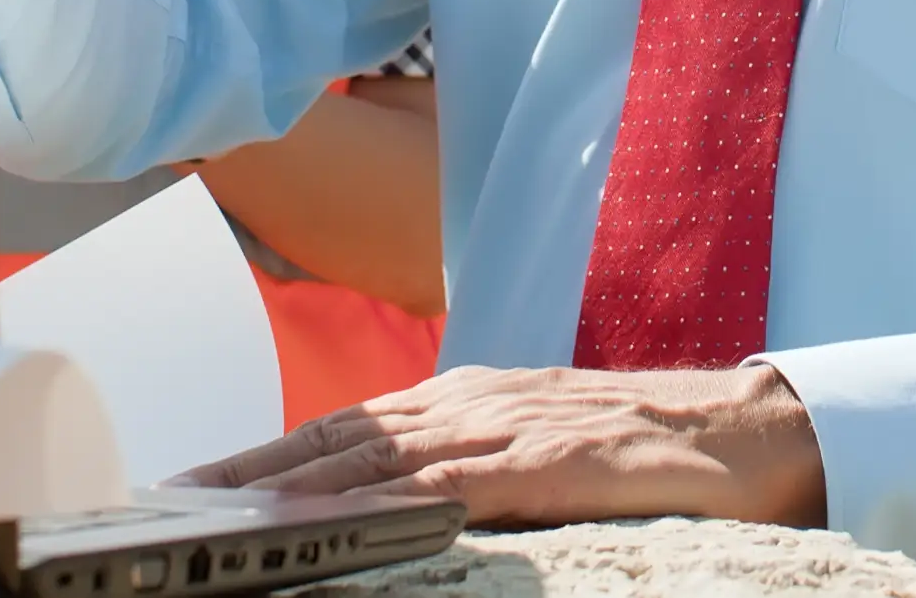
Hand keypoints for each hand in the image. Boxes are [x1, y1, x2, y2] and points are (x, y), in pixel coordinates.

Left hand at [184, 364, 823, 530]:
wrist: (747, 428)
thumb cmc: (642, 447)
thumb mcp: (537, 444)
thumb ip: (466, 465)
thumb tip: (386, 499)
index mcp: (466, 398)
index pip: (342, 428)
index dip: (261, 455)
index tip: (189, 485)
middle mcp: (472, 400)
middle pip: (336, 436)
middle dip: (249, 469)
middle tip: (168, 501)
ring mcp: (507, 426)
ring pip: (376, 454)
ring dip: (290, 484)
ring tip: (219, 512)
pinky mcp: (546, 461)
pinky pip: (448, 484)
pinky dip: (381, 499)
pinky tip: (334, 517)